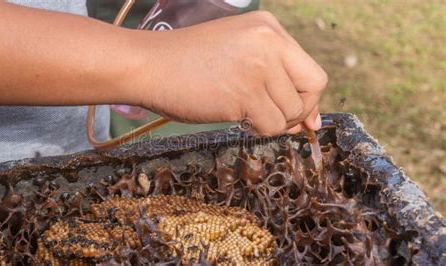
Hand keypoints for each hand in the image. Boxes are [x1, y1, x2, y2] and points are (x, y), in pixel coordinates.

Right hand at [133, 11, 326, 134]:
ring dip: (272, 122)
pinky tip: (237, 117)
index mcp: (269, 28)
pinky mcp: (244, 93)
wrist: (149, 65)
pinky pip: (271, 126)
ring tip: (244, 112)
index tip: (294, 113)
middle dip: (297, 112)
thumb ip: (277, 79)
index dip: (307, 98)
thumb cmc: (189, 62)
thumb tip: (312, 122)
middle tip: (271, 116)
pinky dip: (258, 130)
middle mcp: (270, 42)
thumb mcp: (239, 55)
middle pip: (312, 90)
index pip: (312, 71)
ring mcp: (258, 67)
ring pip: (292, 113)